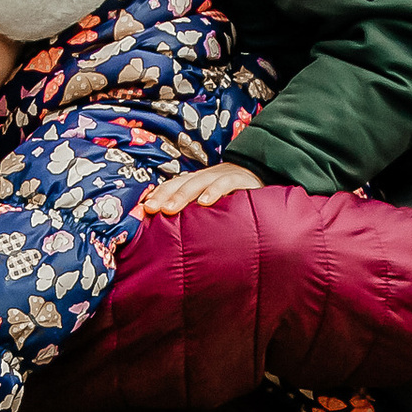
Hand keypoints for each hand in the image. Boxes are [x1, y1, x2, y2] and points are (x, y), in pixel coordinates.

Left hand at [141, 160, 264, 218]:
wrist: (268, 176)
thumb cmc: (237, 199)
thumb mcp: (214, 205)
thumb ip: (196, 214)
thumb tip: (172, 235)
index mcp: (197, 182)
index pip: (172, 185)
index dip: (158, 195)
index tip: (143, 209)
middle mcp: (206, 177)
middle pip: (180, 183)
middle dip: (163, 196)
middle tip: (150, 209)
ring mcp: (223, 176)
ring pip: (198, 183)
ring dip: (182, 195)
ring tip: (169, 209)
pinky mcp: (241, 180)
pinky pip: (226, 184)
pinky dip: (214, 192)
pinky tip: (205, 202)